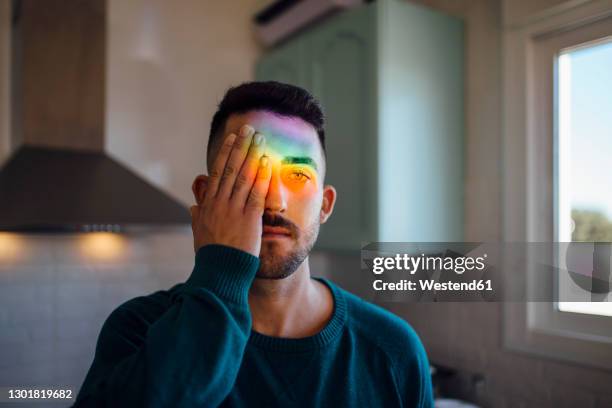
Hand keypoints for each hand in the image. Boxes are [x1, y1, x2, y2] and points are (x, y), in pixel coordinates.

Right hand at [190, 125, 270, 256]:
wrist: (220, 272)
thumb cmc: (211, 256)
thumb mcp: (199, 234)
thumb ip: (198, 218)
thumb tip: (193, 207)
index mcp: (208, 205)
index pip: (218, 173)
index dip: (226, 154)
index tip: (232, 139)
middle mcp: (220, 203)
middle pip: (231, 168)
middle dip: (240, 146)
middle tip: (248, 129)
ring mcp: (234, 209)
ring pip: (244, 176)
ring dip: (253, 154)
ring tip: (261, 138)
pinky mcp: (249, 218)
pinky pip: (256, 192)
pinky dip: (262, 176)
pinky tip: (267, 162)